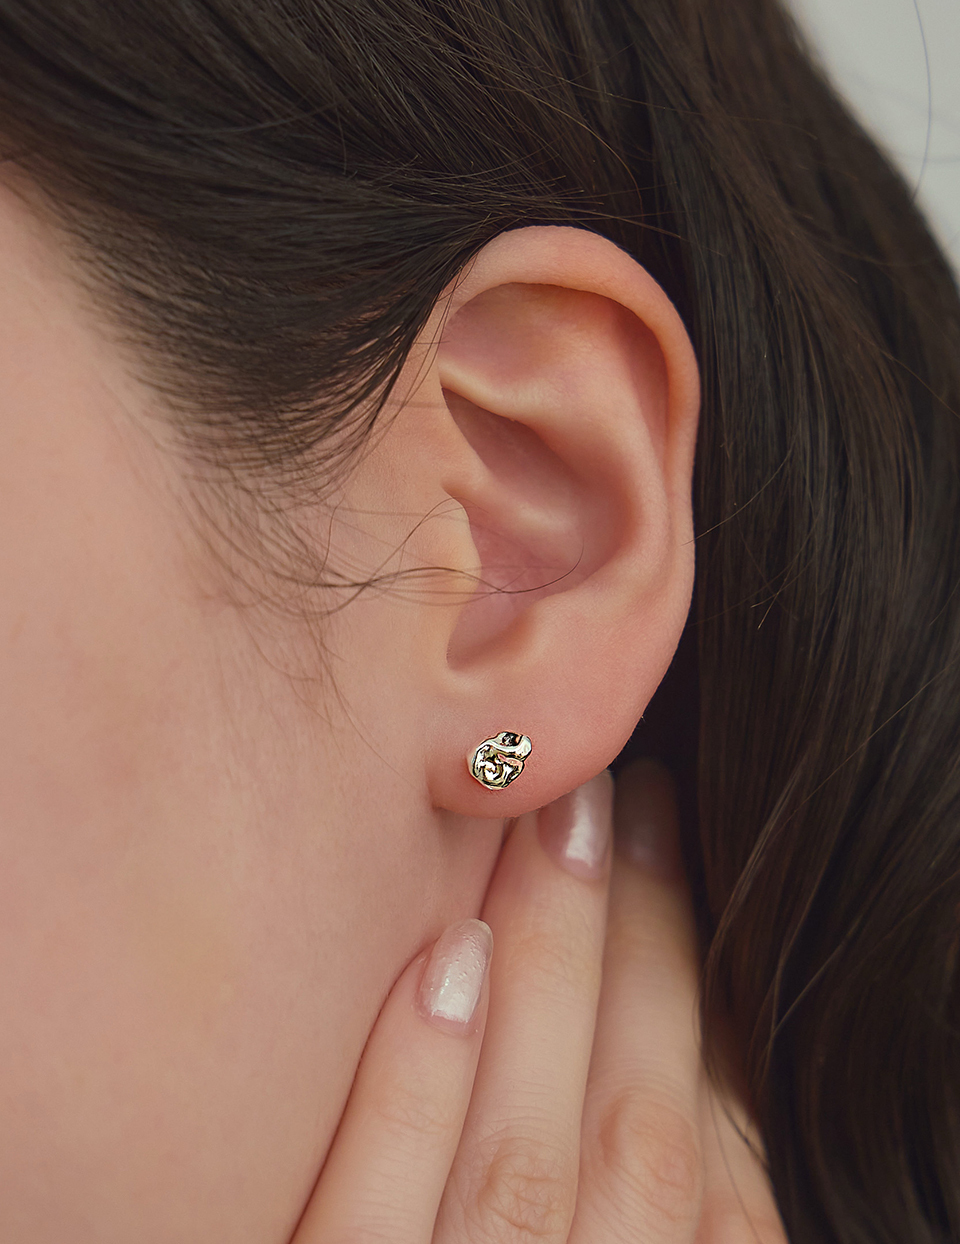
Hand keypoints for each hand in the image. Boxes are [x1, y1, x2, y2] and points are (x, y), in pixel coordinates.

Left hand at [289, 760, 786, 1242]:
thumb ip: (624, 1182)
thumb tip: (641, 1017)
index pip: (691, 1137)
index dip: (685, 977)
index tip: (665, 843)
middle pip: (629, 1129)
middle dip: (637, 947)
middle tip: (617, 797)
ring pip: (525, 1157)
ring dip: (549, 977)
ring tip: (554, 828)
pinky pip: (380, 1230)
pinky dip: (419, 1092)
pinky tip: (439, 964)